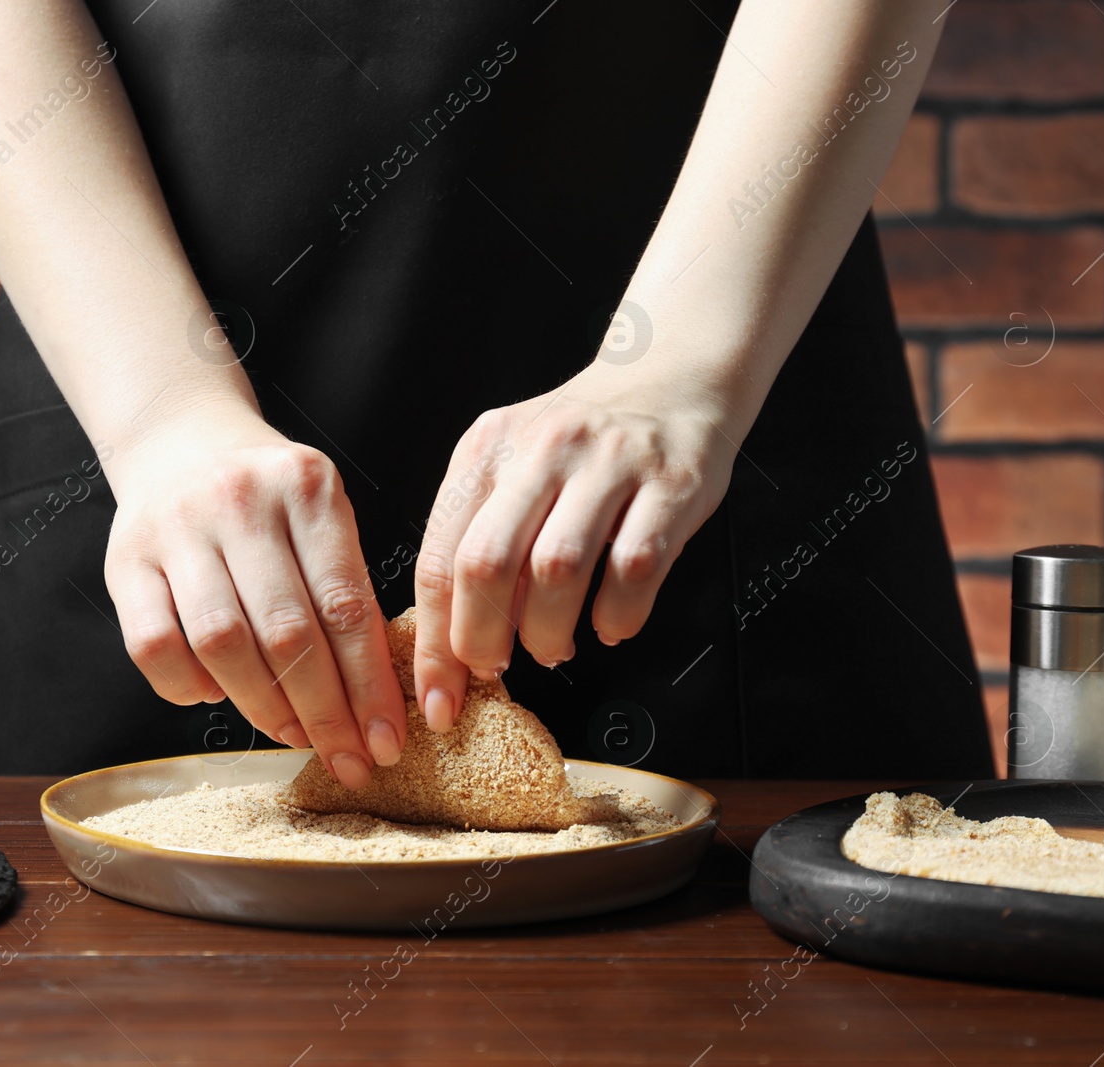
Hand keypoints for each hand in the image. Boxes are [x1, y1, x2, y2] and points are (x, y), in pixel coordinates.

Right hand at [103, 403, 406, 787]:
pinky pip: (155, 647)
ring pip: (222, 644)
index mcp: (306, 489)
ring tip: (293, 735)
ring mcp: (176, 530)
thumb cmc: (269, 497)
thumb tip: (373, 701)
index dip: (368, 686)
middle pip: (287, 633)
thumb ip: (345, 587)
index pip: (345, 606)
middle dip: (325, 713)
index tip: (386, 741)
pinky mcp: (124, 561)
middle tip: (349, 759)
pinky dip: (189, 688)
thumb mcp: (323, 514)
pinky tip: (217, 695)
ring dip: (264, 707)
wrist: (181, 440)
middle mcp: (239, 502)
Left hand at [412, 363, 737, 731]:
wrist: (669, 378)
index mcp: (486, 449)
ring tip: (552, 648)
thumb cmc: (580, 445)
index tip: (436, 695)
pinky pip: (635, 567)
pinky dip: (617, 616)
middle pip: (486, 563)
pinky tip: (609, 625)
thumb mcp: (512, 467)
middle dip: (481, 640)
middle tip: (493, 669)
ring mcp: (608, 463)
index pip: (439, 558)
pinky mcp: (670, 483)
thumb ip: (480, 538)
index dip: (433, 641)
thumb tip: (455, 641)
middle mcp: (540, 449)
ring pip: (558, 569)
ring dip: (548, 632)